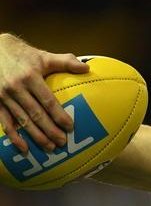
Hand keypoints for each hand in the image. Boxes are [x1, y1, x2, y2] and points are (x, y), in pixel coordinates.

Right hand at [0, 33, 88, 151]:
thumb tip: (87, 68)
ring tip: (50, 148)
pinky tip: (25, 149)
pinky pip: (5, 123)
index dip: (59, 115)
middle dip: (50, 131)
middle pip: (36, 114)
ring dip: (36, 136)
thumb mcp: (44, 56)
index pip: (47, 100)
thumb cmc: (23, 56)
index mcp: (30, 77)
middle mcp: (16, 88)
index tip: (70, 127)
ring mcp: (4, 96)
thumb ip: (66, 62)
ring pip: (23, 121)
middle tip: (63, 143)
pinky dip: (15, 137)